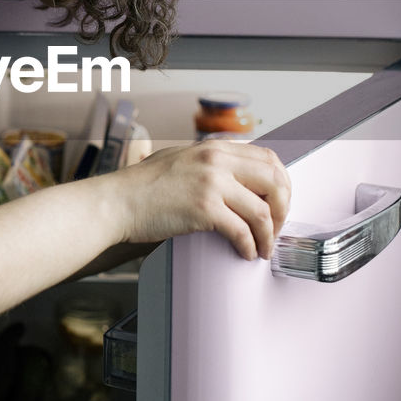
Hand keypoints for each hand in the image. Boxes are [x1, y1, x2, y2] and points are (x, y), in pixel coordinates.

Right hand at [106, 139, 290, 260]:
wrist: (116, 202)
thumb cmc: (142, 187)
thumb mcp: (181, 159)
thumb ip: (209, 162)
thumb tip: (236, 177)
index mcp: (214, 148)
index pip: (268, 158)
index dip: (282, 184)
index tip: (279, 204)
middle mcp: (216, 160)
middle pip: (274, 181)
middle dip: (284, 209)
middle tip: (277, 228)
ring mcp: (211, 183)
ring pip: (262, 211)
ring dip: (269, 235)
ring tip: (263, 248)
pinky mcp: (203, 209)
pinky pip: (242, 231)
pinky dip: (250, 246)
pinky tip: (246, 253)